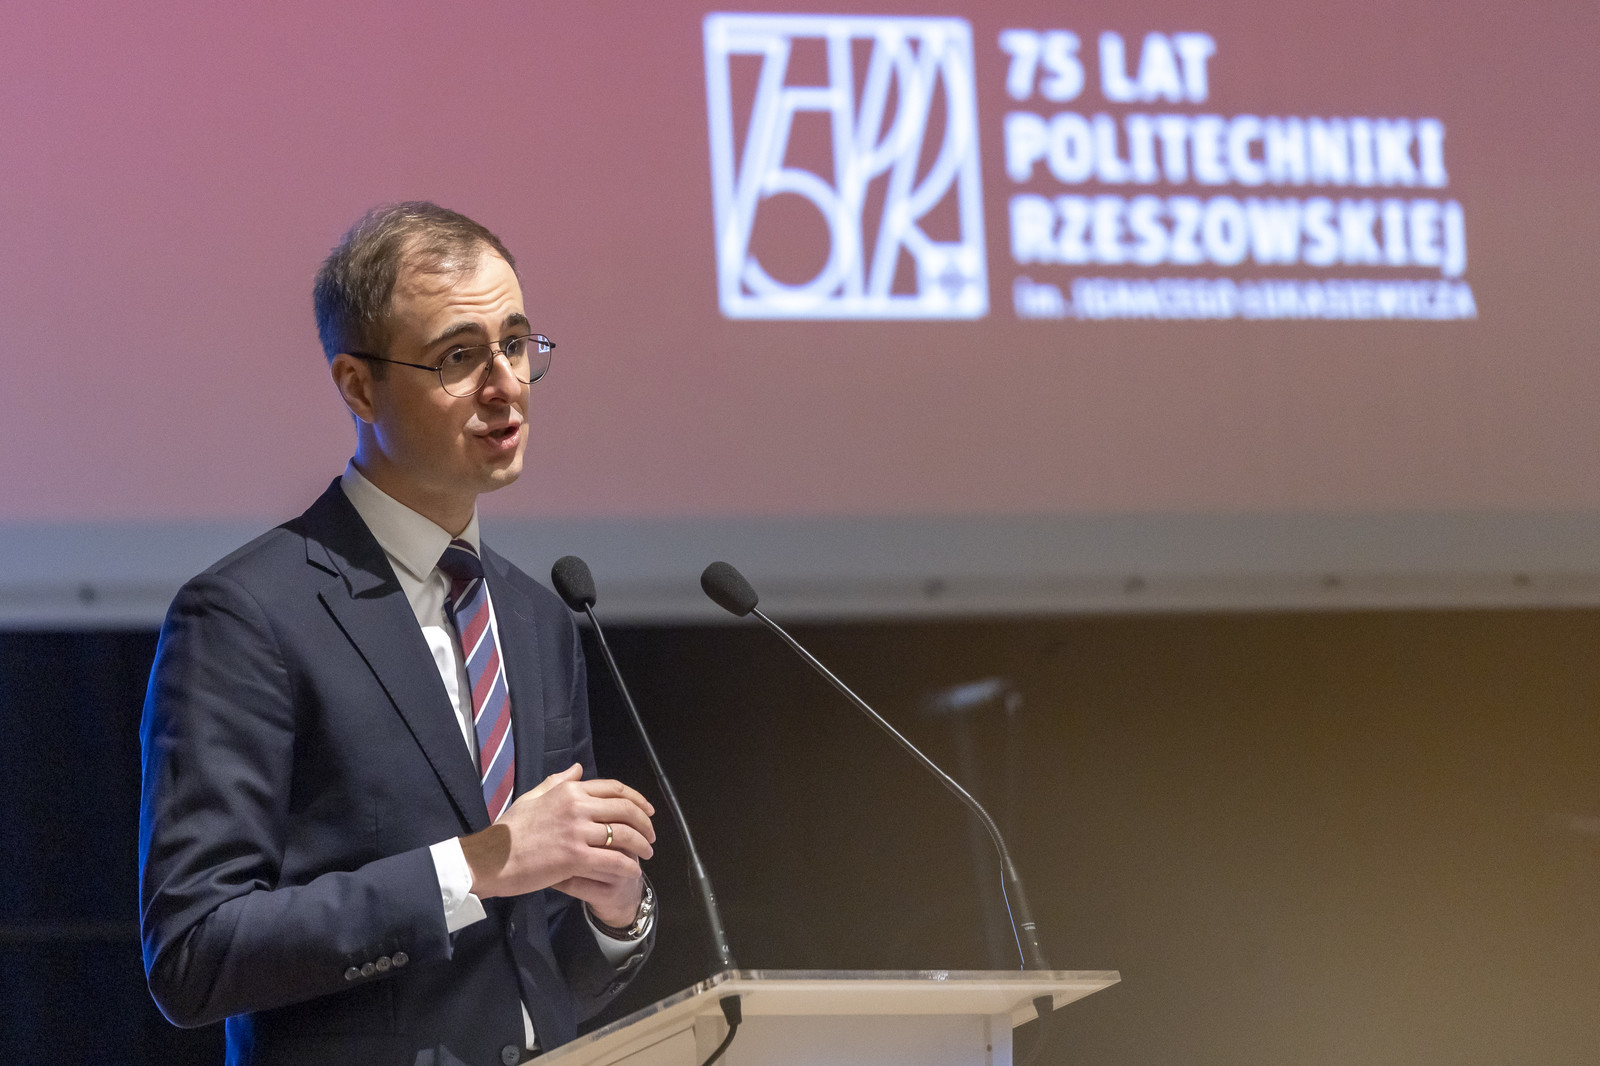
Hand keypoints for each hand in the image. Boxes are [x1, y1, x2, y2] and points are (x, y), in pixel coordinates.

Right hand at [459, 764, 654, 914]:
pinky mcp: (574, 857)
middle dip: (645, 823)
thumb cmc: (509, 830)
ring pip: (623, 835)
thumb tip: (578, 769)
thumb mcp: (532, 798)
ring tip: (647, 855)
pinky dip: (628, 866)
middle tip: (652, 836)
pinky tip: (633, 872)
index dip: (637, 800)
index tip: (648, 811)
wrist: (491, 858)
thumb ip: (557, 782)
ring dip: (641, 845)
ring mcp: (576, 832)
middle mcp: (576, 806)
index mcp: (568, 791)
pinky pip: (612, 860)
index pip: (614, 790)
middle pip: (625, 810)